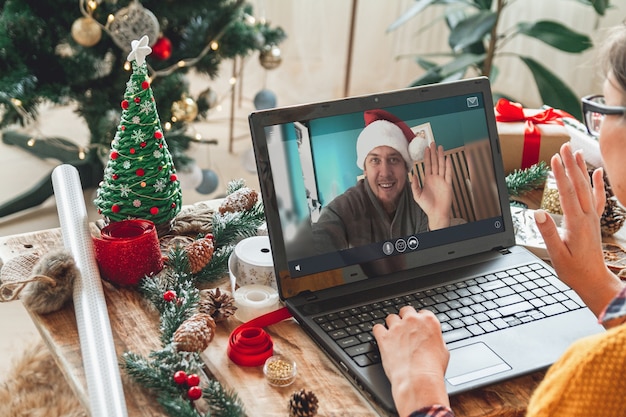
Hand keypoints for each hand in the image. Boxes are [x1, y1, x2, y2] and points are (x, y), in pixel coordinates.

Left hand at [373, 307, 449, 415]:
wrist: (419, 379)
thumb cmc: (432, 368)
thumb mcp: (443, 350)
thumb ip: (436, 339)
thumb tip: (433, 339)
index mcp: (429, 321)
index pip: (422, 312)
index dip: (419, 320)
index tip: (418, 326)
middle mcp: (412, 321)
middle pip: (406, 310)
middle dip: (405, 318)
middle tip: (405, 329)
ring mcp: (397, 328)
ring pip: (390, 317)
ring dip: (392, 325)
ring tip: (393, 335)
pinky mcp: (384, 337)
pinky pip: (377, 328)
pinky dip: (379, 332)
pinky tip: (382, 338)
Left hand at [410, 142, 452, 229]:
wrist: (436, 213)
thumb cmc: (427, 205)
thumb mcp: (417, 195)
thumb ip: (414, 185)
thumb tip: (412, 175)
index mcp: (428, 179)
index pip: (427, 165)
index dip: (427, 156)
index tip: (426, 148)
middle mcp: (435, 178)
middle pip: (435, 162)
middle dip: (433, 153)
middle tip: (432, 143)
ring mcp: (442, 180)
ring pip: (441, 165)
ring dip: (441, 156)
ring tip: (440, 147)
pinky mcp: (448, 184)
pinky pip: (448, 174)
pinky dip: (448, 166)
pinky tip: (447, 159)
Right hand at [533, 143, 622, 316]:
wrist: (594, 281)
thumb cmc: (574, 270)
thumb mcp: (556, 255)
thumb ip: (548, 233)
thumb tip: (539, 213)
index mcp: (576, 223)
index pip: (567, 193)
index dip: (560, 175)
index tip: (555, 159)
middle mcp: (587, 217)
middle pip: (578, 185)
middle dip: (570, 164)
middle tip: (564, 146)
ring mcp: (592, 218)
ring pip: (587, 188)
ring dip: (581, 169)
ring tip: (576, 152)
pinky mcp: (594, 221)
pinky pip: (598, 198)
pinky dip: (598, 184)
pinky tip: (597, 172)